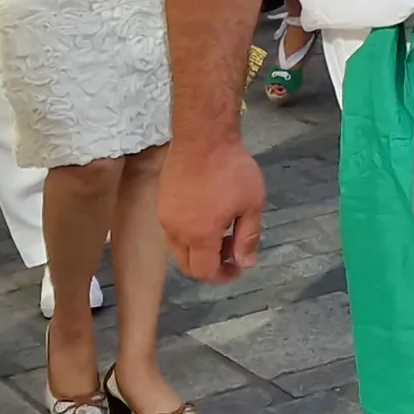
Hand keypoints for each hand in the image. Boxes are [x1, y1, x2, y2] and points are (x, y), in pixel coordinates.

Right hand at [161, 133, 268, 280]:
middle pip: (187, 265)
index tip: (237, 268)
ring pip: (178, 248)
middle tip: (231, 253)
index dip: (222, 276)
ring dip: (198, 250)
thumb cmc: (231, 169)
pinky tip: (207, 217)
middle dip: (209, 267)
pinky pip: (172, 230)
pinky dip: (188, 234)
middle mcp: (176, 231)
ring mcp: (165, 216)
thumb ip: (248, 237)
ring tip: (222, 232)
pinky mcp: (161, 201)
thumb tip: (246, 263)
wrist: (203, 137)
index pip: (205, 272)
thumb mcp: (251, 204)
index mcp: (199, 235)